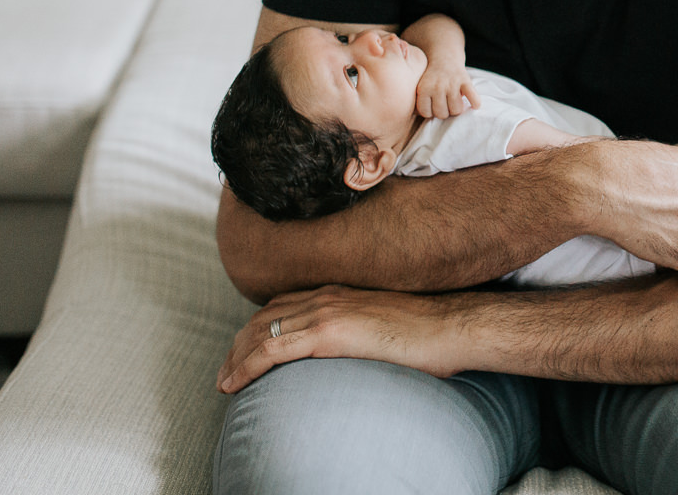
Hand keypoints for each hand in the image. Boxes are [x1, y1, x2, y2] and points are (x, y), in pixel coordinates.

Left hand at [216, 285, 462, 393]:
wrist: (451, 326)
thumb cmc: (429, 334)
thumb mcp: (385, 328)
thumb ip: (362, 334)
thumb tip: (356, 355)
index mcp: (340, 293)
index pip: (282, 306)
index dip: (256, 329)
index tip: (244, 353)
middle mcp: (326, 296)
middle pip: (263, 317)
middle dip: (237, 345)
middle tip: (226, 373)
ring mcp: (326, 311)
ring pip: (260, 332)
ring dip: (235, 358)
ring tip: (225, 382)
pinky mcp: (329, 332)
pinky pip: (272, 349)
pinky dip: (246, 365)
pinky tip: (234, 383)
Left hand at [415, 61, 479, 118]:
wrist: (444, 58)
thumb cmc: (432, 79)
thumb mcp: (420, 87)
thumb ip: (420, 103)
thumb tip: (422, 118)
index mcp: (424, 89)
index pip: (426, 113)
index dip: (431, 113)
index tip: (433, 107)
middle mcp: (437, 86)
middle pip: (442, 114)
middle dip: (444, 112)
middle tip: (445, 105)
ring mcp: (452, 83)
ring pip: (456, 110)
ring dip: (457, 109)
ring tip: (455, 103)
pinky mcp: (465, 80)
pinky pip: (472, 97)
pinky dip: (475, 103)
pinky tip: (473, 105)